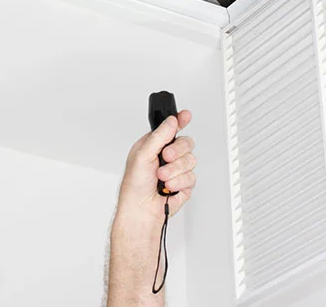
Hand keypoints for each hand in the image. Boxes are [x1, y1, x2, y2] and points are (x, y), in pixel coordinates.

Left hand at [116, 110, 196, 226]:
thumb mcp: (142, 156)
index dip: (181, 121)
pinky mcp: (184, 184)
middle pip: (186, 143)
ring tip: (162, 177)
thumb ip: (159, 136)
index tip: (186, 115)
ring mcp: (176, 170)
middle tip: (166, 157)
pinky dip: (179, 182)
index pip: (171, 128)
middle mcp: (166, 156)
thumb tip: (172, 121)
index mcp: (154, 145)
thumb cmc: (134, 187)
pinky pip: (192, 177)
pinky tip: (168, 187)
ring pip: (191, 160)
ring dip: (175, 170)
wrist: (141, 211)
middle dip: (177, 151)